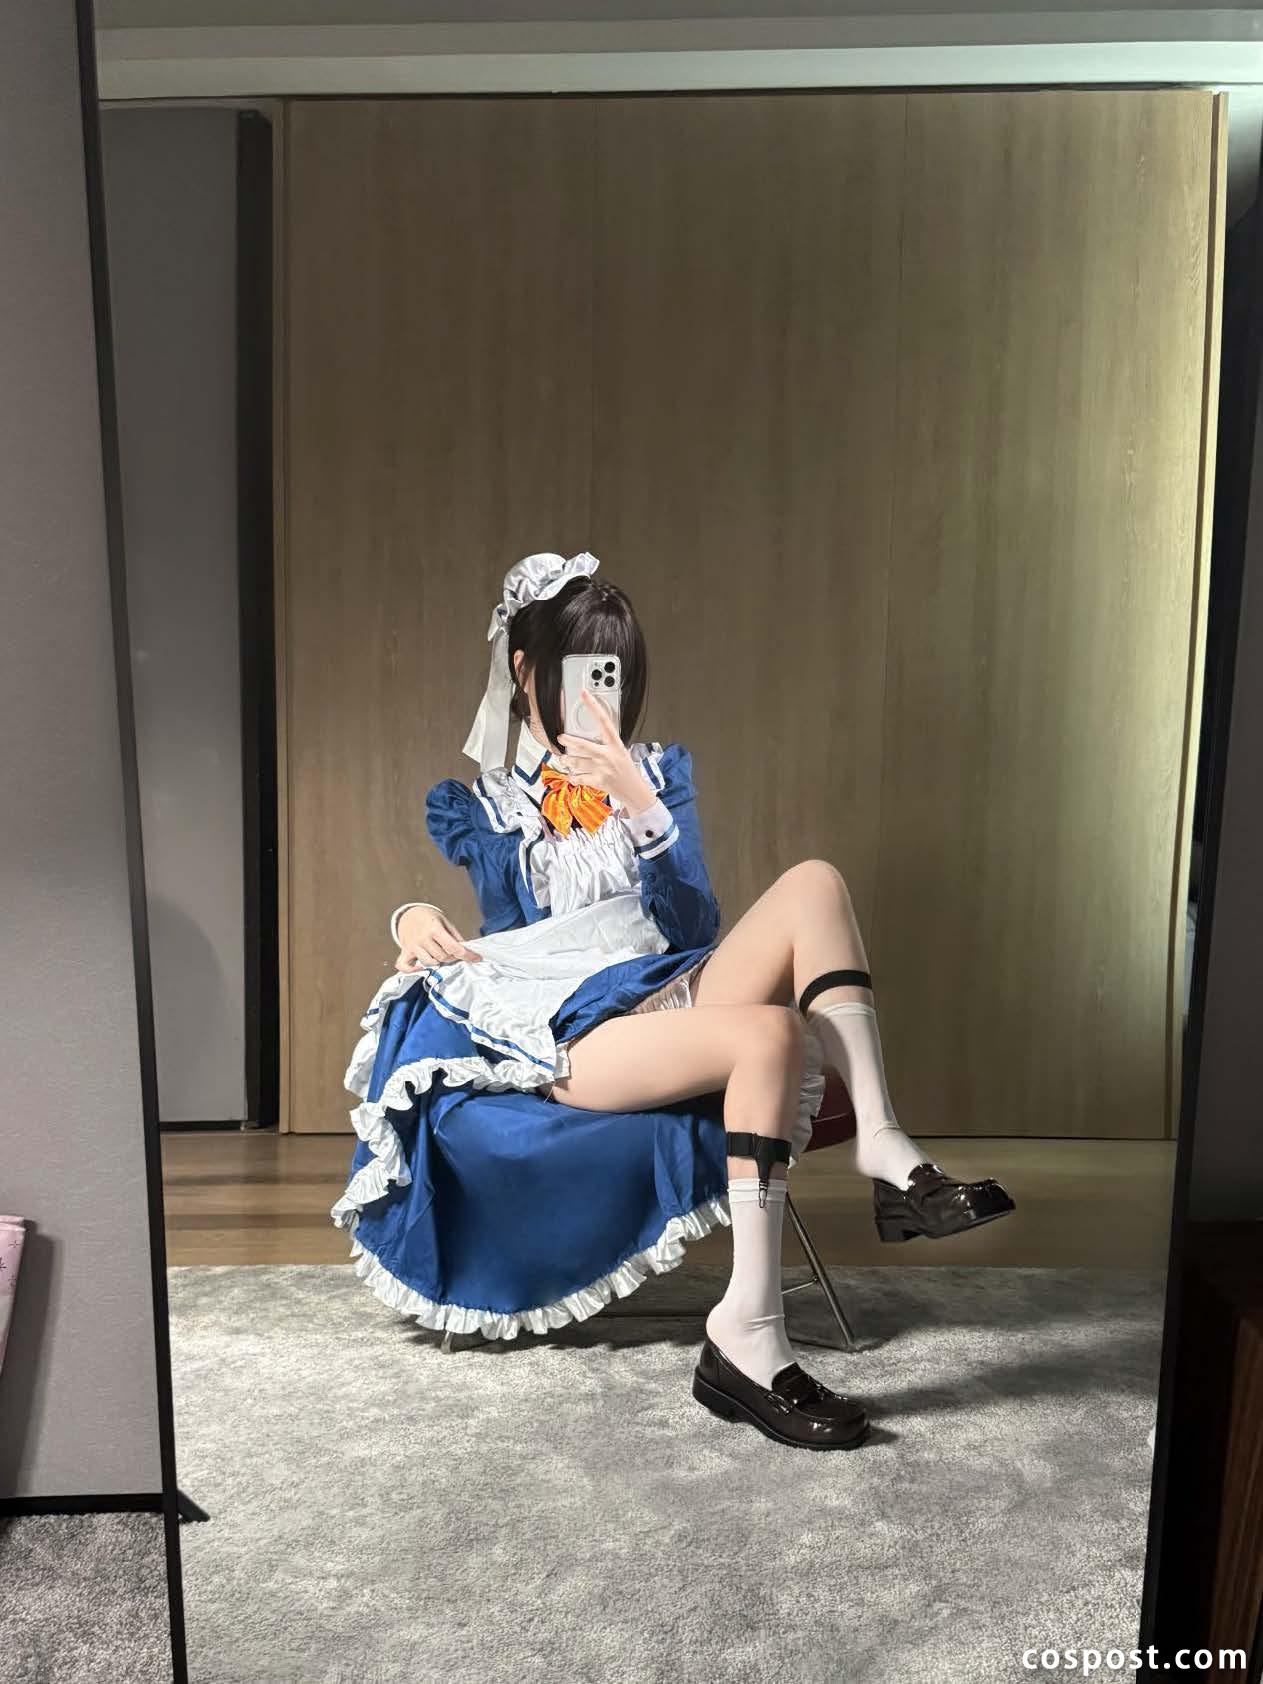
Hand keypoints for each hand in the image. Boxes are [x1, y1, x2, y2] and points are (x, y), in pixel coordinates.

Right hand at [394, 904, 481, 970]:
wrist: (409, 914)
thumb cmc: (430, 919)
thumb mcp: (445, 922)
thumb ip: (455, 936)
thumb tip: (466, 950)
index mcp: (434, 928)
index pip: (453, 947)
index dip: (467, 955)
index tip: (477, 958)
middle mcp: (422, 938)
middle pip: (442, 957)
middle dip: (451, 956)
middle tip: (452, 950)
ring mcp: (412, 946)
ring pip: (430, 963)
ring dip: (438, 961)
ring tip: (439, 953)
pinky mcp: (404, 952)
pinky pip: (405, 967)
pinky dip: (413, 970)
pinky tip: (420, 966)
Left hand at [557, 687, 656, 815]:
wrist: (635, 791)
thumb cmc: (628, 771)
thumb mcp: (621, 752)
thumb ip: (607, 745)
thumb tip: (590, 739)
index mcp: (615, 744)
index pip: (604, 720)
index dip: (593, 706)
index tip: (584, 695)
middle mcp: (608, 755)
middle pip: (583, 745)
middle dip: (569, 741)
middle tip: (561, 737)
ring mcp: (602, 769)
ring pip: (577, 762)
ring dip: (568, 760)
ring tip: (564, 758)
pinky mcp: (598, 781)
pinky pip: (579, 778)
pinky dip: (572, 777)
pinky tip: (571, 775)